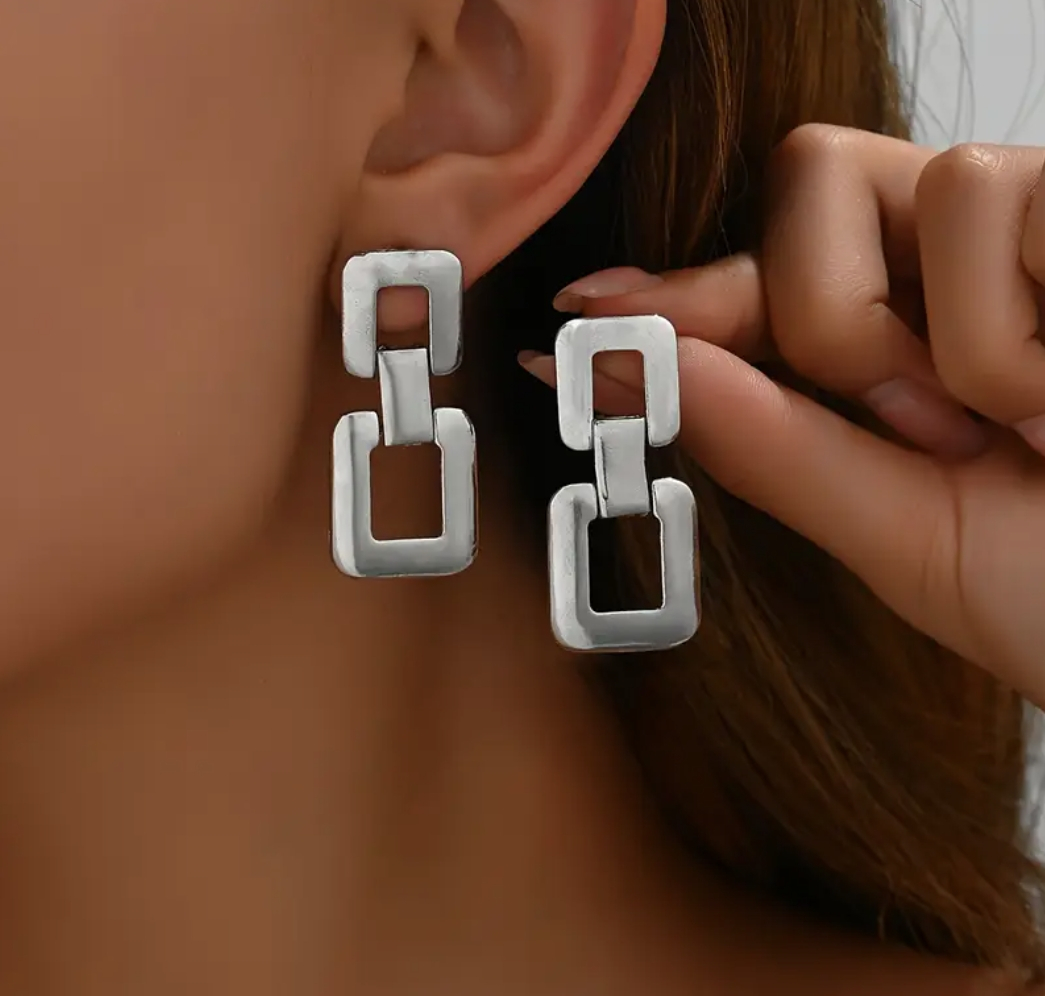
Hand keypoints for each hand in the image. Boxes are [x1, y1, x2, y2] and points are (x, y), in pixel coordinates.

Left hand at [521, 125, 1044, 707]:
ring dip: (944, 340)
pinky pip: (996, 198)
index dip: (673, 296)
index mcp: (892, 343)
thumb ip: (773, 449)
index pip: (759, 280)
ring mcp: (1028, 227)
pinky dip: (1018, 330)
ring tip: (1023, 419)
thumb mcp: (901, 537)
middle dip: (826, 316)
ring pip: (907, 184)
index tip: (580, 313)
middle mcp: (953, 266)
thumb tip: (633, 370)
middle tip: (915, 420)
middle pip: (810, 185)